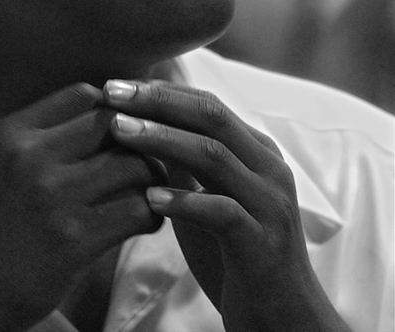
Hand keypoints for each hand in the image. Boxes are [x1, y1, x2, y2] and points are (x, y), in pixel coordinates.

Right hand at [0, 83, 161, 330]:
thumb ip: (40, 137)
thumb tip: (105, 113)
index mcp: (11, 132)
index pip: (82, 95)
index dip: (111, 108)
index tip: (122, 131)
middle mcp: (29, 156)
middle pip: (111, 122)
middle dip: (137, 138)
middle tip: (147, 158)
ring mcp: (51, 196)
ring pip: (131, 163)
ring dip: (152, 176)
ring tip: (151, 189)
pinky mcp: (73, 238)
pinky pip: (137, 209)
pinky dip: (153, 213)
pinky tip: (147, 220)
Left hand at [103, 80, 350, 331]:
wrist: (283, 317)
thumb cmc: (234, 249)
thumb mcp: (207, 193)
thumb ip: (183, 158)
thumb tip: (138, 119)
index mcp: (255, 149)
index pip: (206, 102)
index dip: (159, 90)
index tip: (114, 86)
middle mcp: (268, 167)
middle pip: (211, 115)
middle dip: (158, 100)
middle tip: (111, 93)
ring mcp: (269, 204)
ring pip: (214, 156)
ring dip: (162, 139)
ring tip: (119, 131)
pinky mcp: (264, 243)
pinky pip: (223, 214)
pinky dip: (185, 202)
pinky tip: (149, 198)